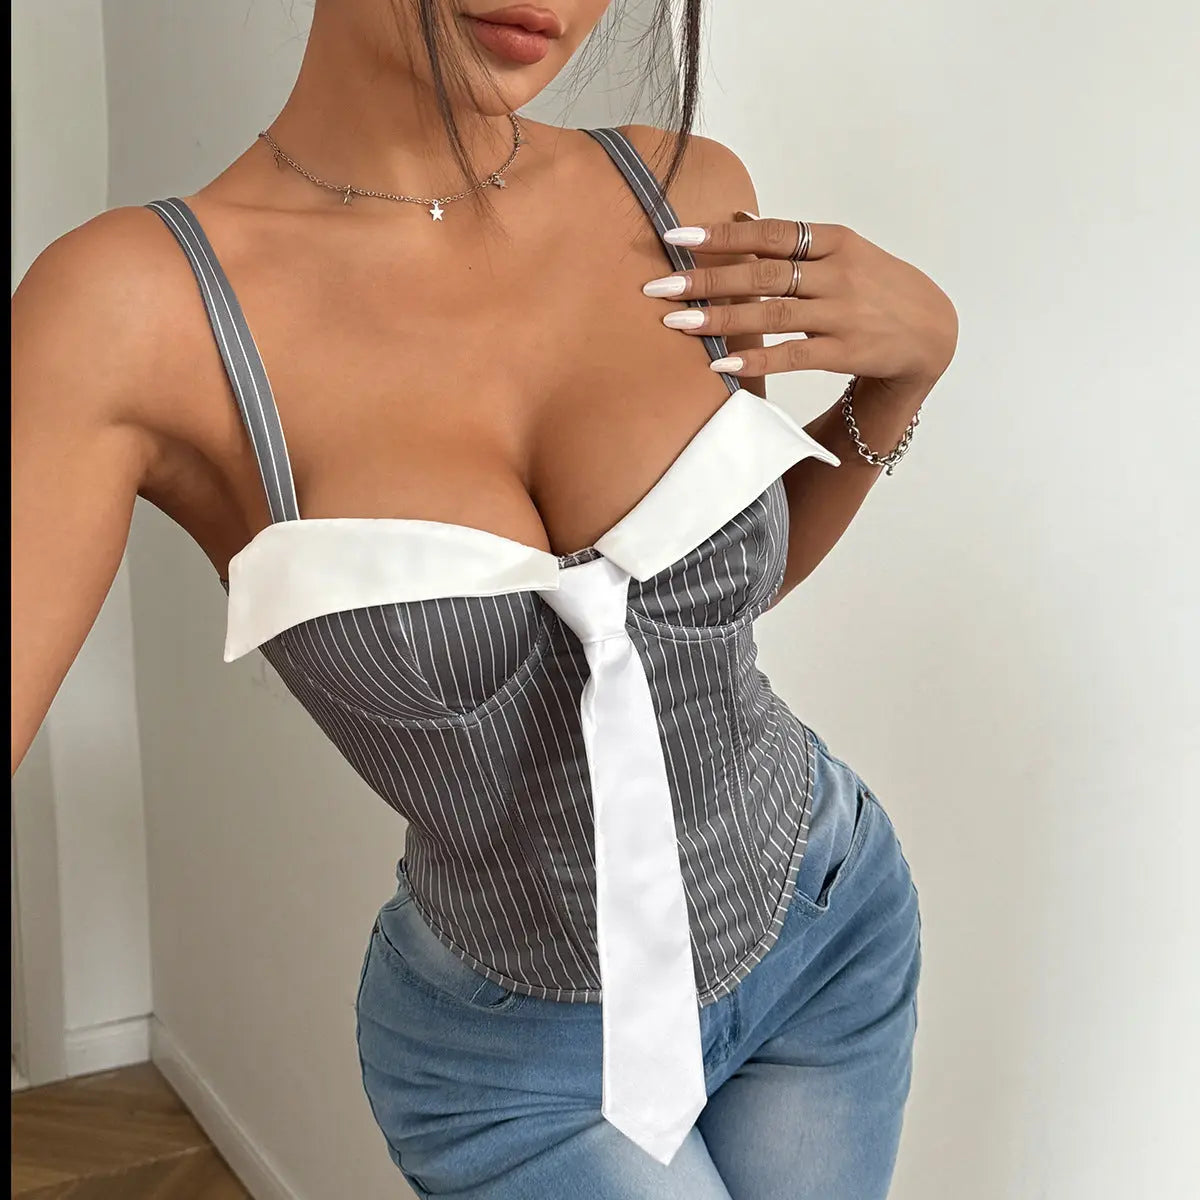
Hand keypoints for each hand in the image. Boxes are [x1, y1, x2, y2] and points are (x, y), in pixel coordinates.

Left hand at [645, 217, 957, 391]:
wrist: (931, 331)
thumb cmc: (876, 288)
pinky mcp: (845, 350)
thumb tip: (738, 217)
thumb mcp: (843, 252)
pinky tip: (720, 363)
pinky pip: (793, 355)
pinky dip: (756, 359)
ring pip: (772, 314)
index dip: (722, 235)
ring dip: (720, 318)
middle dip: (707, 279)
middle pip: (763, 273)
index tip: (676, 236)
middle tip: (659, 286)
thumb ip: (791, 240)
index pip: (771, 233)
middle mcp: (838, 273)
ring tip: (676, 324)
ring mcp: (843, 313)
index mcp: (835, 241)